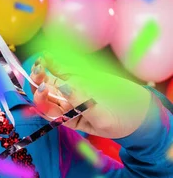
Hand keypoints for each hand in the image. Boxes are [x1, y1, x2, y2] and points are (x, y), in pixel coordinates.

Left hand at [28, 55, 151, 138]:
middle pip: (43, 93)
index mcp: (66, 118)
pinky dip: (53, 63)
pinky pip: (61, 70)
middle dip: (37, 83)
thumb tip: (64, 87)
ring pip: (48, 80)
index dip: (41, 99)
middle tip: (39, 71)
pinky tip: (46, 56)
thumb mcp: (102, 119)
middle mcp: (64, 103)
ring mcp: (69, 88)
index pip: (46, 109)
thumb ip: (83, 105)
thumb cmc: (120, 122)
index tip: (44, 88)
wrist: (139, 110)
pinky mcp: (77, 77)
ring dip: (41, 72)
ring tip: (40, 62)